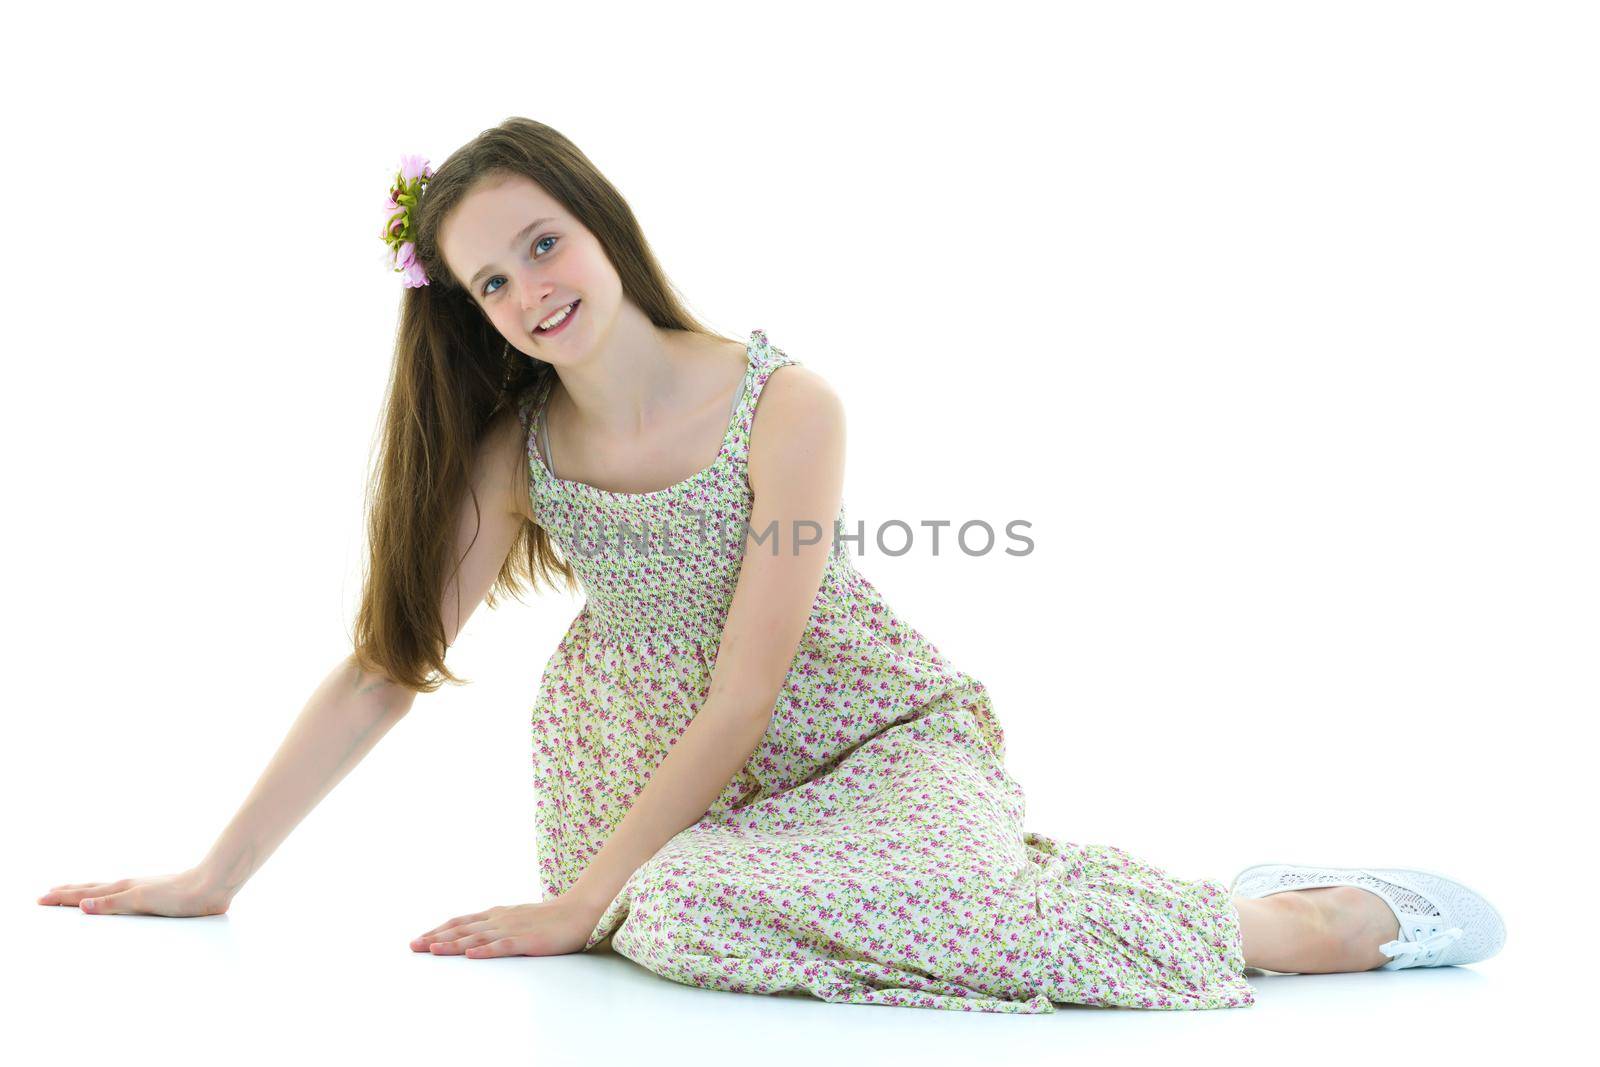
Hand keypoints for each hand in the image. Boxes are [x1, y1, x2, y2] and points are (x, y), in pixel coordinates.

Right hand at [37, 867, 232, 916]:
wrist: (211, 885)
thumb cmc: (179, 895)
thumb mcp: (141, 901)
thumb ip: (111, 904)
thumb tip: (81, 906)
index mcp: (121, 889)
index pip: (84, 894)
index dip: (62, 898)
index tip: (41, 899)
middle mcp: (128, 886)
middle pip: (91, 889)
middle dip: (68, 893)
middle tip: (47, 894)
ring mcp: (140, 889)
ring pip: (105, 890)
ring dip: (85, 892)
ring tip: (73, 893)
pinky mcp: (153, 894)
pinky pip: (121, 895)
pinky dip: (107, 896)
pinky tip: (113, 899)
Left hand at [410, 895, 602, 958]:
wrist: (579, 911)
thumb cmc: (551, 918)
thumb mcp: (518, 918)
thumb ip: (498, 925)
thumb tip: (478, 935)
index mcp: (497, 914)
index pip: (461, 922)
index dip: (440, 930)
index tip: (420, 939)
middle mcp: (500, 919)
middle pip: (462, 929)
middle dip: (436, 938)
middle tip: (413, 946)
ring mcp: (513, 929)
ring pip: (477, 938)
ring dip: (453, 944)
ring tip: (432, 950)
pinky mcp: (528, 941)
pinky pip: (503, 946)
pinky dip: (486, 951)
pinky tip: (472, 956)